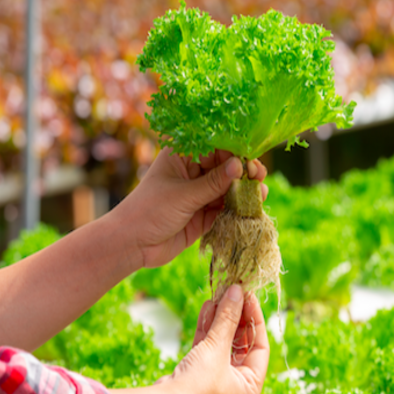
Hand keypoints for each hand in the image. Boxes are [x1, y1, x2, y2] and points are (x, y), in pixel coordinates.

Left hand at [115, 148, 268, 267]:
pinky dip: (239, 209)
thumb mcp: (184, 195)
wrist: (132, 245)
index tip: (251, 160)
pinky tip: (253, 207)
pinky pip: (226, 208)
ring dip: (245, 191)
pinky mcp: (205, 215)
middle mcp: (193, 173)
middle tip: (259, 177)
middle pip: (226, 168)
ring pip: (229, 189)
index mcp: (183, 157)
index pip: (215, 148)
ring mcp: (200, 194)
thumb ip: (214, 183)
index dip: (235, 152)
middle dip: (244, 172)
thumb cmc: (149, 211)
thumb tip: (240, 166)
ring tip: (261, 193)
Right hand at [161, 286, 269, 393]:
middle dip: (236, 318)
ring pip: (222, 346)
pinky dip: (207, 331)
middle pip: (241, 346)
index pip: (261, 348)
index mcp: (250, 389)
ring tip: (219, 296)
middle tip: (234, 294)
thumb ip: (228, 318)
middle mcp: (235, 389)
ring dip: (220, 321)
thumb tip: (237, 292)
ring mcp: (214, 385)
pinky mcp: (195, 379)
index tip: (249, 298)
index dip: (255, 320)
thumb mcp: (217, 348)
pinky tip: (207, 308)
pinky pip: (206, 351)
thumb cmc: (197, 386)